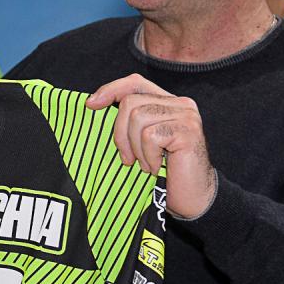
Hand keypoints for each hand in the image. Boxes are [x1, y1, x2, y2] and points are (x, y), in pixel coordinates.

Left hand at [87, 74, 216, 218]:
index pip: (135, 83)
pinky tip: (157, 168)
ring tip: (148, 165)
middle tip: (129, 159)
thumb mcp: (142, 143)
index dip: (111, 90)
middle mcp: (181, 104)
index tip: (91, 105)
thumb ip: (130, 121)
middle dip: (121, 134)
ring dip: (136, 149)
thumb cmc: (165, 174)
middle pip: (130, 103)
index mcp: (169, 102)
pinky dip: (148, 157)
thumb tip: (94, 104)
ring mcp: (186, 116)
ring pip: (138, 118)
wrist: (192, 200)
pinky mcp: (187, 131)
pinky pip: (150, 136)